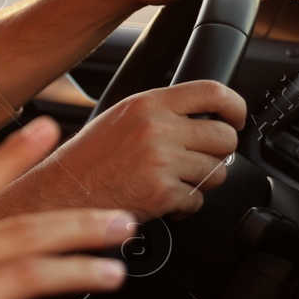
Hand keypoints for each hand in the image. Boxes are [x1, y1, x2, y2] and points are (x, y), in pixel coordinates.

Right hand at [17, 80, 244, 218]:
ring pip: (216, 172)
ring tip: (170, 181)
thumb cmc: (88, 159)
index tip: (236, 119)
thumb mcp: (121, 117)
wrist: (62, 191)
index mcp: (147, 104)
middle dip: (217, 153)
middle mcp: (157, 128)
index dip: (235, 106)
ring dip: (199, 181)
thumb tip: (204, 119)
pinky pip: (198, 199)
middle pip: (224, 137)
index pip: (212, 92)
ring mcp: (162, 160)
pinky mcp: (163, 191)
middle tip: (197, 160)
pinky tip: (160, 198)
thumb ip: (161, 112)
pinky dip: (184, 205)